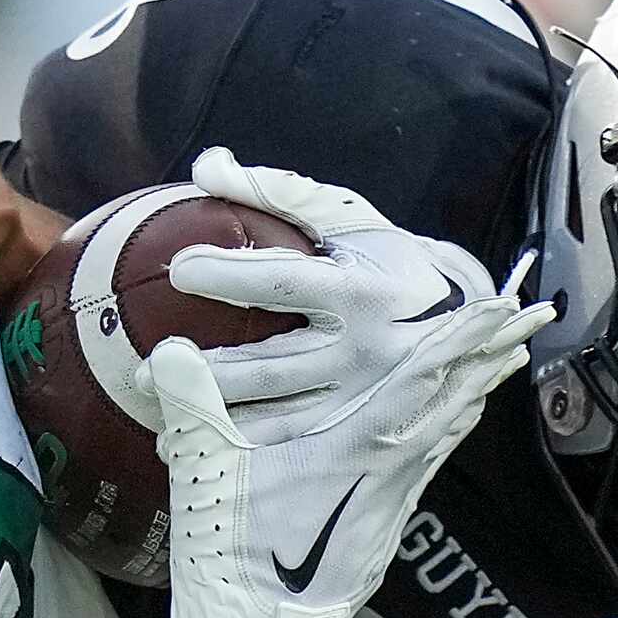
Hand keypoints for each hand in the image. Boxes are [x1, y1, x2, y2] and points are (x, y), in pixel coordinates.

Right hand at [134, 153, 547, 617]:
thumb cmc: (231, 554)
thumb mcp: (202, 469)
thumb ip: (190, 402)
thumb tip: (167, 349)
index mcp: (355, 451)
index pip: (421, 381)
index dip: (461, 338)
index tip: (501, 303)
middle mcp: (391, 474)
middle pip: (454, 402)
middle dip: (491, 354)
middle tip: (533, 314)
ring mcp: (393, 504)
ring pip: (447, 433)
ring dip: (478, 387)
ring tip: (506, 355)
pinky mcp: (383, 525)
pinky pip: (431, 460)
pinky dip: (451, 428)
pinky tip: (455, 422)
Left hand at [167, 148, 505, 415]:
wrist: (469, 328)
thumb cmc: (391, 262)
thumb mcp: (349, 220)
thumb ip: (277, 192)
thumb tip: (206, 166)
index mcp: (362, 293)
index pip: (286, 283)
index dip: (232, 274)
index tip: (180, 269)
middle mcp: (364, 352)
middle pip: (272, 367)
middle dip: (206, 371)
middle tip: (149, 366)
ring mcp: (361, 402)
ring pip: (276, 418)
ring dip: (214, 420)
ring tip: (159, 414)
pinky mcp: (356, 435)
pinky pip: (288, 448)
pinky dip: (237, 451)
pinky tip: (189, 445)